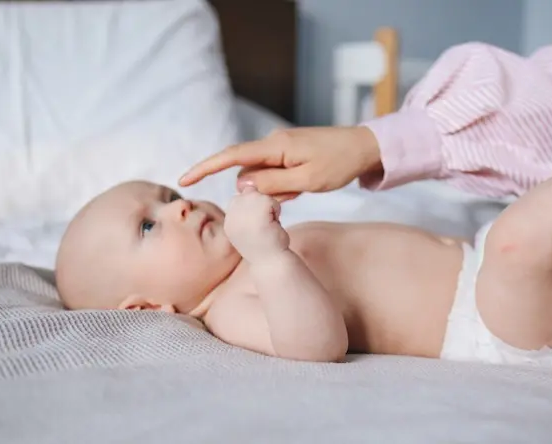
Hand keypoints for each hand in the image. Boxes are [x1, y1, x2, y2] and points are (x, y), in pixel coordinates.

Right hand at [178, 126, 381, 200]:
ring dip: (276, 190)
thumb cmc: (340, 163)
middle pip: (247, 171)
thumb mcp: (307, 181)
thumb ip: (272, 184)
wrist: (366, 147)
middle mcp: (274, 143)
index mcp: (275, 146)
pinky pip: (276, 174)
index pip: (231, 156)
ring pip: (262, 176)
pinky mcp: (290, 153)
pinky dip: (285, 186)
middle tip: (291, 196)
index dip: (206, 167)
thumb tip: (242, 185)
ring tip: (304, 189)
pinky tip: (305, 186)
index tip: (185, 179)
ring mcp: (282, 147)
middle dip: (259, 191)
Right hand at [223, 187, 289, 261]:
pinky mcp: (257, 211)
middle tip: (264, 228)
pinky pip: (271, 200)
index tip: (257, 229)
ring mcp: (244, 213)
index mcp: (228, 220)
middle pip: (250, 194)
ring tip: (268, 227)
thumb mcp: (251, 225)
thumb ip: (247, 207)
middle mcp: (231, 215)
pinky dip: (277, 211)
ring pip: (261, 196)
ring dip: (270, 210)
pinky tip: (273, 226)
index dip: (255, 211)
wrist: (272, 262)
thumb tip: (250, 187)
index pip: (242, 200)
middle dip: (262, 208)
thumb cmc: (265, 246)